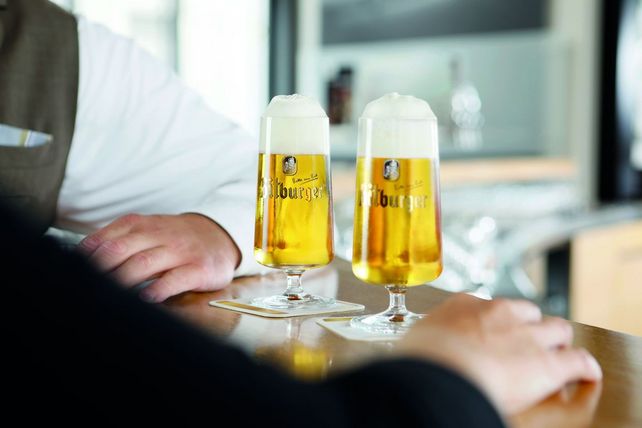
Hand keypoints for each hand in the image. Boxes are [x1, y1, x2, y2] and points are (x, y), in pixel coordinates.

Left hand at [78, 213, 240, 301]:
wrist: (220, 237)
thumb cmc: (177, 239)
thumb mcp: (150, 230)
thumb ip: (120, 239)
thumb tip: (82, 256)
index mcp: (145, 225)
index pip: (111, 236)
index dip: (90, 254)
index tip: (75, 270)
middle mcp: (162, 235)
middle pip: (123, 248)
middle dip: (101, 267)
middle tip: (87, 284)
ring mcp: (181, 251)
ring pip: (146, 262)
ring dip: (123, 278)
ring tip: (111, 292)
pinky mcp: (199, 269)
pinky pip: (176, 278)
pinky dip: (159, 288)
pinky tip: (146, 297)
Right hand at [397, 293, 601, 415]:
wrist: (441, 374)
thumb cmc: (421, 362)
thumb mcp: (418, 339)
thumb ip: (430, 339)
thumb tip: (422, 350)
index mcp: (466, 305)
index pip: (489, 306)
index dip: (494, 321)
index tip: (489, 333)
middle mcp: (500, 313)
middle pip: (528, 312)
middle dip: (530, 326)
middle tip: (524, 344)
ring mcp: (527, 336)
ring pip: (558, 328)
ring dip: (557, 342)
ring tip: (555, 355)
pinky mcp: (549, 363)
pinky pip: (579, 360)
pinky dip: (583, 367)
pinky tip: (584, 373)